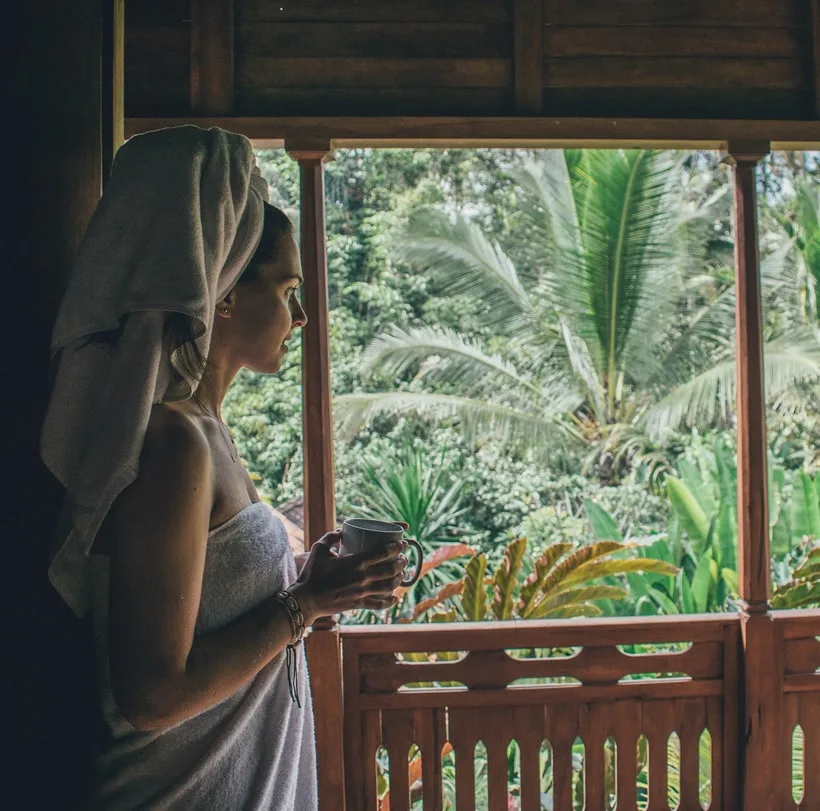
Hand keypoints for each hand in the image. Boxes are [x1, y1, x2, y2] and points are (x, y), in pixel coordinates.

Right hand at [289, 529, 408, 623]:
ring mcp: (362, 592)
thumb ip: (330, 537)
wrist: (306, 600)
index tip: (403, 543)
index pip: (383, 553)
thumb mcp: (319, 549)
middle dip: (402, 562)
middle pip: (390, 569)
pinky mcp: (358, 604)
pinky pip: (379, 604)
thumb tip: (342, 530)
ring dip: (399, 579)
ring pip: (389, 586)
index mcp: (355, 562)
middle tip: (404, 557)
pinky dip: (390, 601)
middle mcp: (362, 577)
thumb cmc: (311, 573)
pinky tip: (395, 597)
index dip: (397, 547)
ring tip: (402, 574)